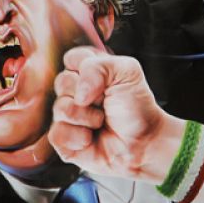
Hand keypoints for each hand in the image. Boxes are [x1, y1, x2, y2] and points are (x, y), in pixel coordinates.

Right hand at [49, 47, 184, 183]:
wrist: (145, 143)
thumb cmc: (137, 108)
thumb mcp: (127, 72)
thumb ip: (98, 66)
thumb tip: (78, 93)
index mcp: (87, 72)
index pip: (71, 59)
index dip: (86, 70)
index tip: (105, 82)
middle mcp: (73, 92)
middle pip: (61, 83)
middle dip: (88, 96)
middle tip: (104, 104)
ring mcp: (66, 115)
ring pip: (60, 109)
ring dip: (86, 118)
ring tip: (101, 123)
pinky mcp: (62, 139)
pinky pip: (57, 134)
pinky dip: (79, 138)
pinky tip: (91, 139)